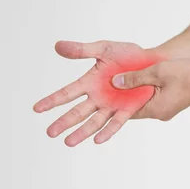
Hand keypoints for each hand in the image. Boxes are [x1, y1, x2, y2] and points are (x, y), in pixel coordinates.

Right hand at [33, 40, 164, 145]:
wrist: (152, 60)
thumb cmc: (128, 54)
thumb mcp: (103, 49)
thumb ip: (81, 50)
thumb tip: (57, 46)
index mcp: (89, 82)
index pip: (66, 93)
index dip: (52, 101)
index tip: (36, 108)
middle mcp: (98, 97)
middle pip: (77, 112)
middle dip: (63, 122)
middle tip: (49, 132)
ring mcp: (112, 105)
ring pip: (93, 121)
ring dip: (81, 132)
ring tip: (68, 142)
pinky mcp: (128, 109)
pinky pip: (116, 122)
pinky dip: (108, 131)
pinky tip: (98, 140)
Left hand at [111, 58, 189, 120]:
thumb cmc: (187, 73)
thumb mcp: (157, 72)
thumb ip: (135, 78)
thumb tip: (116, 83)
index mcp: (156, 110)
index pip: (128, 112)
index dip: (115, 105)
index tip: (103, 99)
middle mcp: (161, 113)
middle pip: (136, 108)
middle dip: (125, 99)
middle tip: (111, 90)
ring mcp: (168, 109)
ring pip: (145, 102)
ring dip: (136, 94)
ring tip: (124, 83)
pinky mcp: (173, 103)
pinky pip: (155, 99)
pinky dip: (147, 92)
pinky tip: (142, 81)